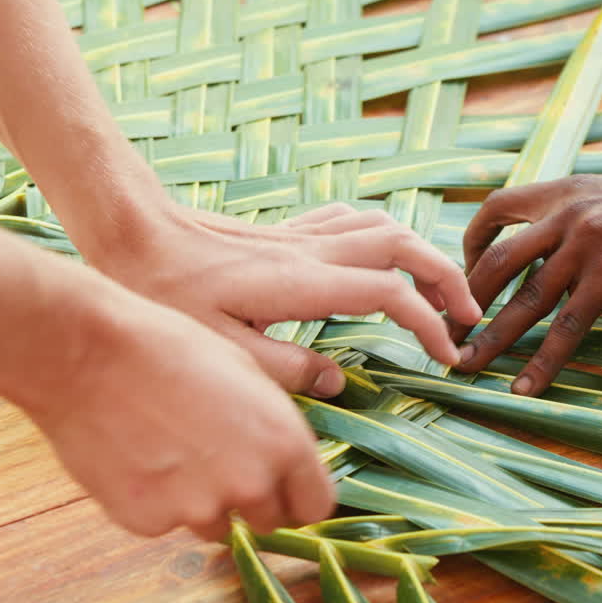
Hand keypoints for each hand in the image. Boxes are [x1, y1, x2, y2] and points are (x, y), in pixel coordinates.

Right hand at [29, 291, 333, 540]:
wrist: (90, 354)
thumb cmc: (170, 349)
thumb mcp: (248, 374)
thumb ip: (275, 427)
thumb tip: (286, 461)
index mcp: (284, 443)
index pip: (315, 506)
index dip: (300, 498)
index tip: (286, 491)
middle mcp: (249, 483)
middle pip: (270, 522)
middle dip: (254, 501)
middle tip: (222, 465)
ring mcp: (197, 508)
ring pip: (215, 524)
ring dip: (203, 502)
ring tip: (172, 450)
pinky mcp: (148, 521)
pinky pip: (164, 521)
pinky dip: (155, 501)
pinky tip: (137, 456)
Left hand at [82, 201, 481, 398]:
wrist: (132, 232)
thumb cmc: (165, 294)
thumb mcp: (219, 349)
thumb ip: (284, 369)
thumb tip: (334, 382)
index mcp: (302, 284)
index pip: (390, 294)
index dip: (429, 324)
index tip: (448, 357)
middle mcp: (311, 252)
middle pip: (403, 247)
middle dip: (447, 278)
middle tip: (469, 315)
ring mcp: (300, 236)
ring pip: (383, 226)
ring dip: (421, 252)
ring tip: (441, 286)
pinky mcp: (286, 232)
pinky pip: (351, 220)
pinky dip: (383, 234)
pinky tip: (384, 253)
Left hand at [452, 172, 601, 395]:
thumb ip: (584, 211)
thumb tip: (562, 237)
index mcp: (566, 190)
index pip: (497, 207)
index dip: (472, 241)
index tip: (465, 271)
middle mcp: (568, 213)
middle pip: (496, 259)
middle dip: (465, 299)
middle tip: (447, 331)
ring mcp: (588, 244)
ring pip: (524, 297)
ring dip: (491, 336)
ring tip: (466, 365)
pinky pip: (567, 326)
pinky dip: (543, 361)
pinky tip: (526, 387)